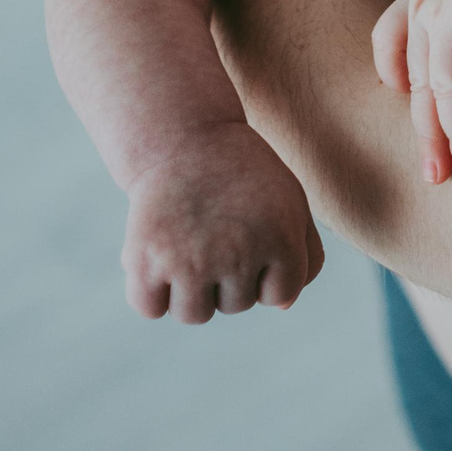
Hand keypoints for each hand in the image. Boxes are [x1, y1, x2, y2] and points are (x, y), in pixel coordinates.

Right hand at [120, 120, 325, 322]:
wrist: (185, 136)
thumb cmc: (243, 173)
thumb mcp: (292, 201)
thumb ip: (306, 255)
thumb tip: (282, 305)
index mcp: (281, 241)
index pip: (279, 295)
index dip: (266, 272)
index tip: (253, 240)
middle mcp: (238, 256)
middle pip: (235, 305)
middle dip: (227, 276)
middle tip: (217, 231)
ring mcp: (190, 262)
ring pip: (193, 314)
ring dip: (190, 289)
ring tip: (188, 245)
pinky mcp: (145, 261)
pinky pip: (149, 307)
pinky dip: (149, 292)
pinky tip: (157, 257)